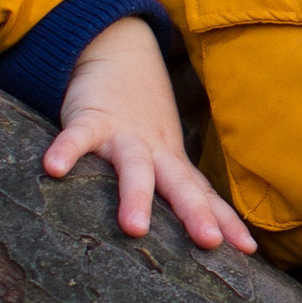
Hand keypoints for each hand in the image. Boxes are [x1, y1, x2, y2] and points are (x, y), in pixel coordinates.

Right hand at [44, 15, 256, 252]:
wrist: (120, 52)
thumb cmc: (143, 116)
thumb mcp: (164, 153)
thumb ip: (177, 186)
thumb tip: (204, 229)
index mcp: (173, 163)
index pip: (204, 195)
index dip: (226, 221)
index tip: (248, 250)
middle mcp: (155, 151)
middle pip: (180, 185)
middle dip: (196, 214)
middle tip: (210, 243)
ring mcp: (124, 134)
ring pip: (134, 167)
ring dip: (136, 196)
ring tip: (133, 229)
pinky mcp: (90, 118)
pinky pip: (78, 136)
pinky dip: (66, 150)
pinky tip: (53, 168)